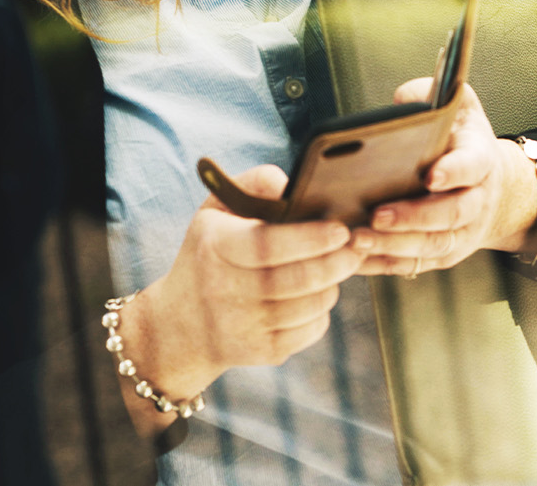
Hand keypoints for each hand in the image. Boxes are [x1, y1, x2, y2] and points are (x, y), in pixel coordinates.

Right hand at [116, 164, 360, 431]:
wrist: (182, 324)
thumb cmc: (209, 254)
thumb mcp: (215, 212)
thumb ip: (251, 185)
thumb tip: (288, 184)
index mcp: (214, 247)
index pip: (267, 245)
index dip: (310, 238)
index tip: (340, 229)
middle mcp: (223, 290)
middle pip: (297, 279)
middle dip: (336, 262)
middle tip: (354, 248)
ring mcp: (242, 326)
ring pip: (310, 305)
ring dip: (332, 285)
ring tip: (334, 269)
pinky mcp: (261, 352)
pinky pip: (310, 330)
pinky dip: (322, 311)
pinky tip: (314, 296)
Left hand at [348, 79, 536, 275]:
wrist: (494, 188)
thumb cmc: (465, 144)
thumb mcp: (461, 109)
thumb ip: (434, 95)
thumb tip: (403, 99)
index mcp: (480, 161)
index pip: (471, 166)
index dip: (453, 172)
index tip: (430, 176)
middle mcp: (476, 201)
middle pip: (451, 214)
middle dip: (414, 217)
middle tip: (377, 215)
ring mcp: (462, 233)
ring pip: (432, 246)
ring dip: (395, 246)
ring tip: (358, 239)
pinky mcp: (443, 255)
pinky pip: (415, 265)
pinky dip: (385, 264)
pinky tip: (356, 259)